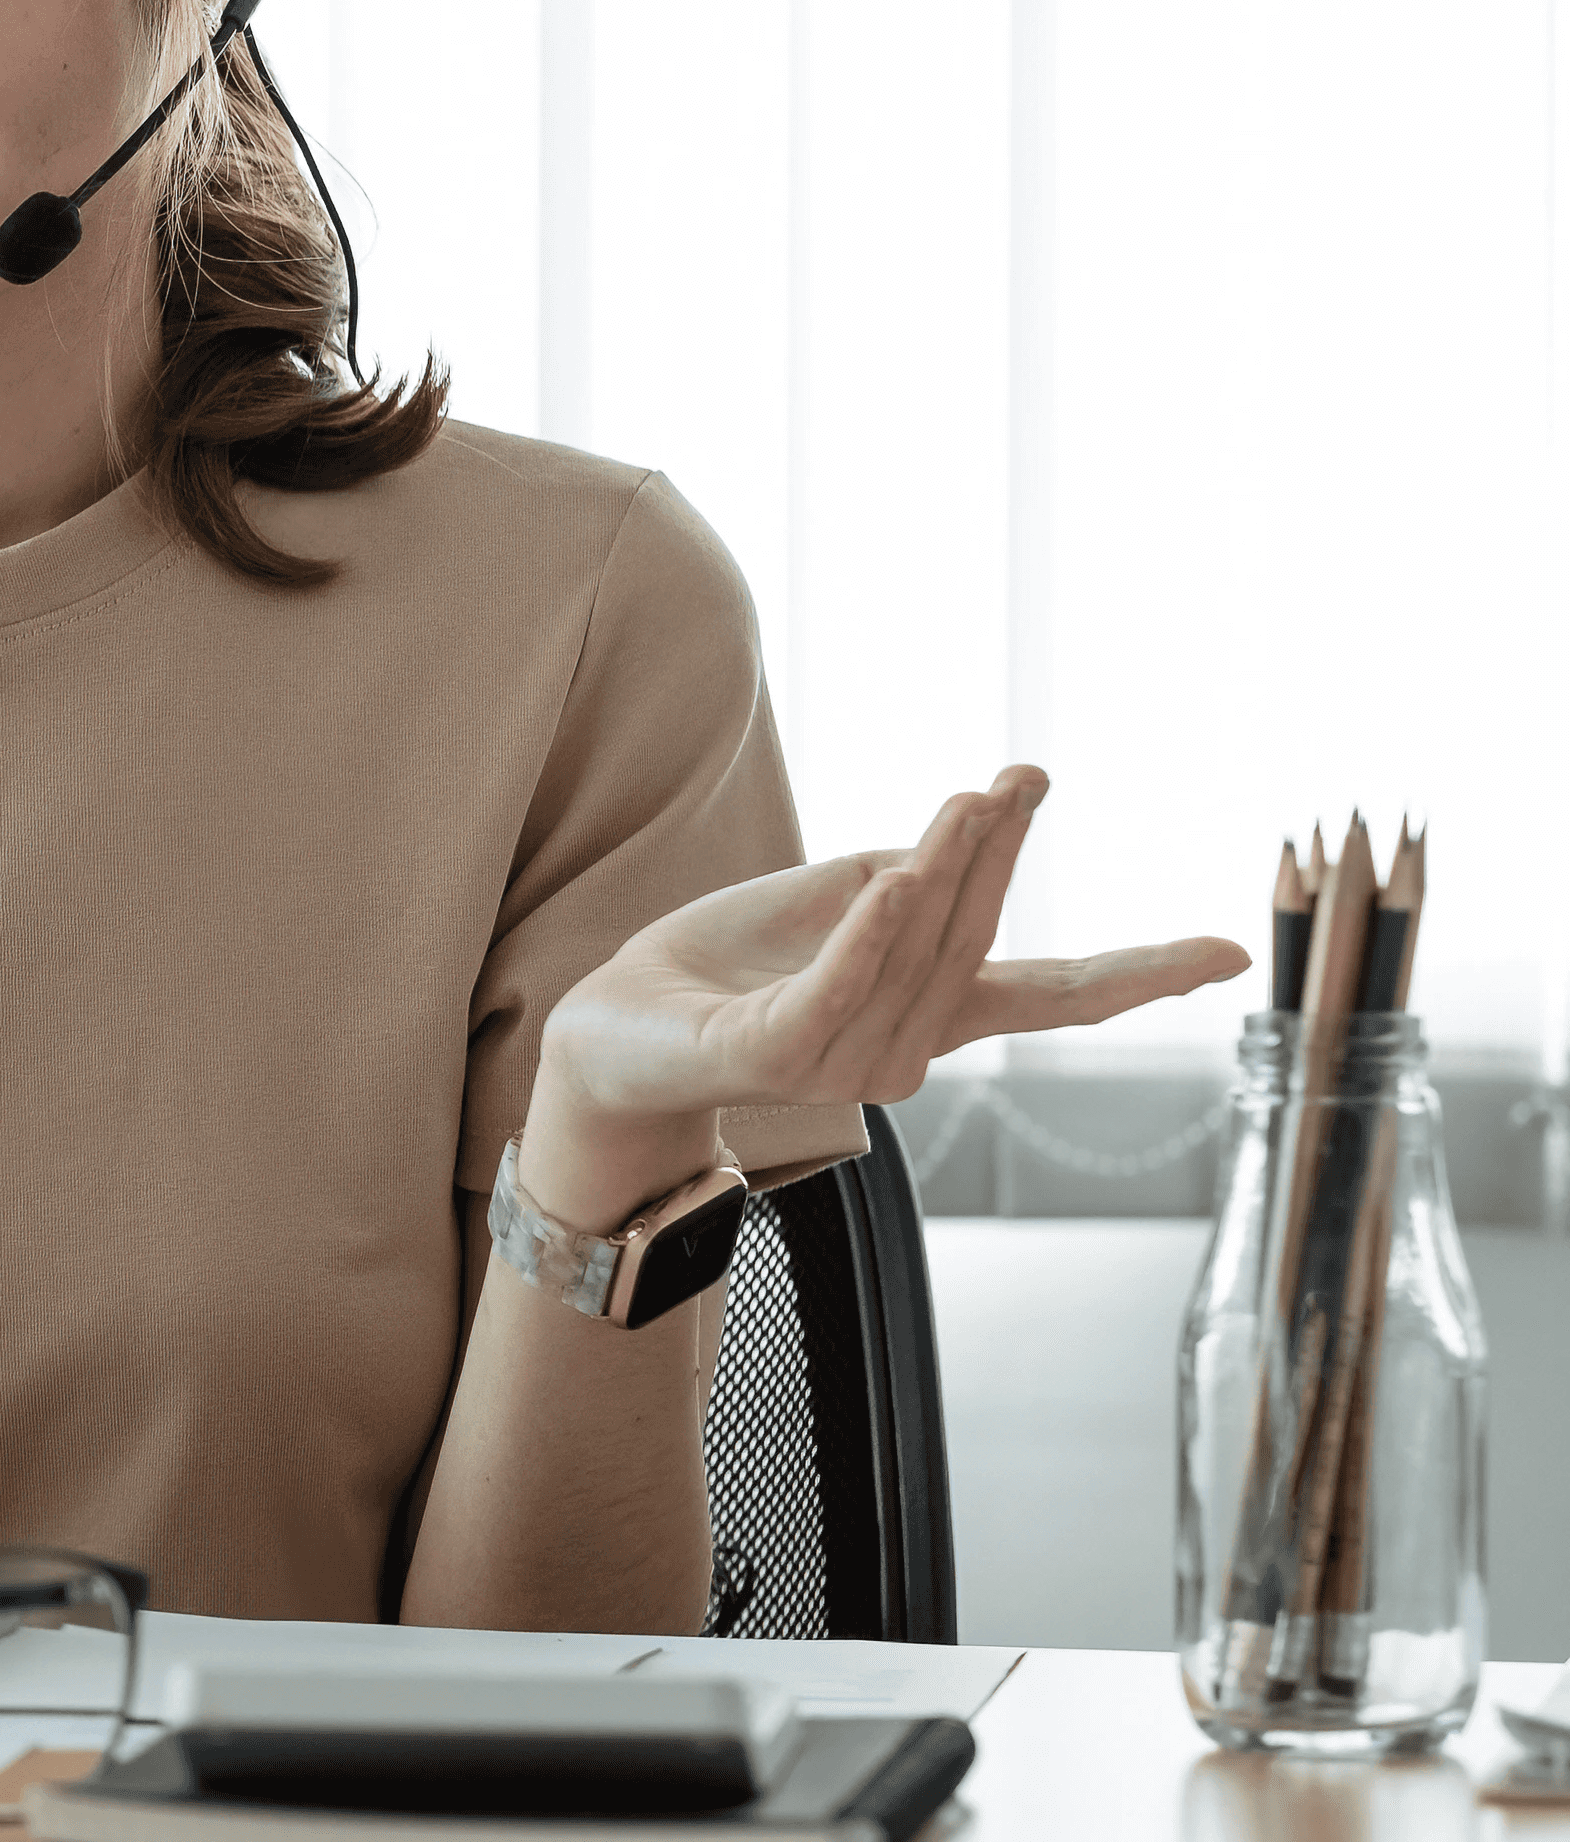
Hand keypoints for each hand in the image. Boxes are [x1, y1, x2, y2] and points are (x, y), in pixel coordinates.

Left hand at [529, 766, 1249, 1226]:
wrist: (612, 1030)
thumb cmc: (723, 965)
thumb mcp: (828, 898)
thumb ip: (905, 874)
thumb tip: (974, 828)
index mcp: (925, 1012)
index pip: (1050, 994)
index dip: (1140, 974)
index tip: (1229, 951)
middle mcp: (902, 1049)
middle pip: (977, 942)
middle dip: (1003, 856)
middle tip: (1022, 780)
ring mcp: (842, 1061)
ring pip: (914, 954)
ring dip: (945, 871)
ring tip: (971, 799)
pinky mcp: (775, 1055)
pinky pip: (838, 988)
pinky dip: (871, 933)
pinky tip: (897, 877)